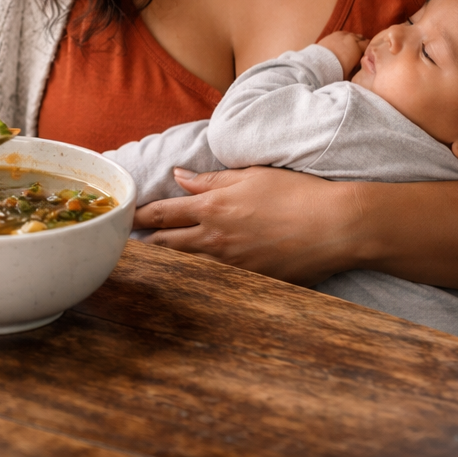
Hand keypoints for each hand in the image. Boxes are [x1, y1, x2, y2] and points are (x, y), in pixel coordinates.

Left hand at [132, 166, 361, 284]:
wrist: (336, 226)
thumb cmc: (297, 193)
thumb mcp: (251, 175)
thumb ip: (210, 179)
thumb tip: (180, 177)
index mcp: (212, 206)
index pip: (161, 213)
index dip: (137, 216)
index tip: (121, 216)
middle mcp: (215, 238)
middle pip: (165, 244)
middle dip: (143, 243)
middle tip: (124, 244)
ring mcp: (231, 265)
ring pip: (185, 265)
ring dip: (166, 262)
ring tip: (149, 261)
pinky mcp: (250, 282)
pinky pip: (215, 280)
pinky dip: (198, 277)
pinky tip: (191, 280)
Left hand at [317, 30, 366, 78]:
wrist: (318, 65)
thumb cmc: (336, 71)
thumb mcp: (351, 73)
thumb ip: (358, 68)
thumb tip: (362, 67)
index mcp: (357, 47)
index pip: (368, 44)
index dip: (369, 49)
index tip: (368, 53)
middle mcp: (351, 39)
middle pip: (361, 38)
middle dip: (362, 43)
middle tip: (361, 50)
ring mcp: (341, 35)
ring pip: (352, 34)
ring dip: (353, 39)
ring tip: (352, 46)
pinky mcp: (332, 35)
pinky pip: (343, 33)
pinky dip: (345, 37)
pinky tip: (343, 42)